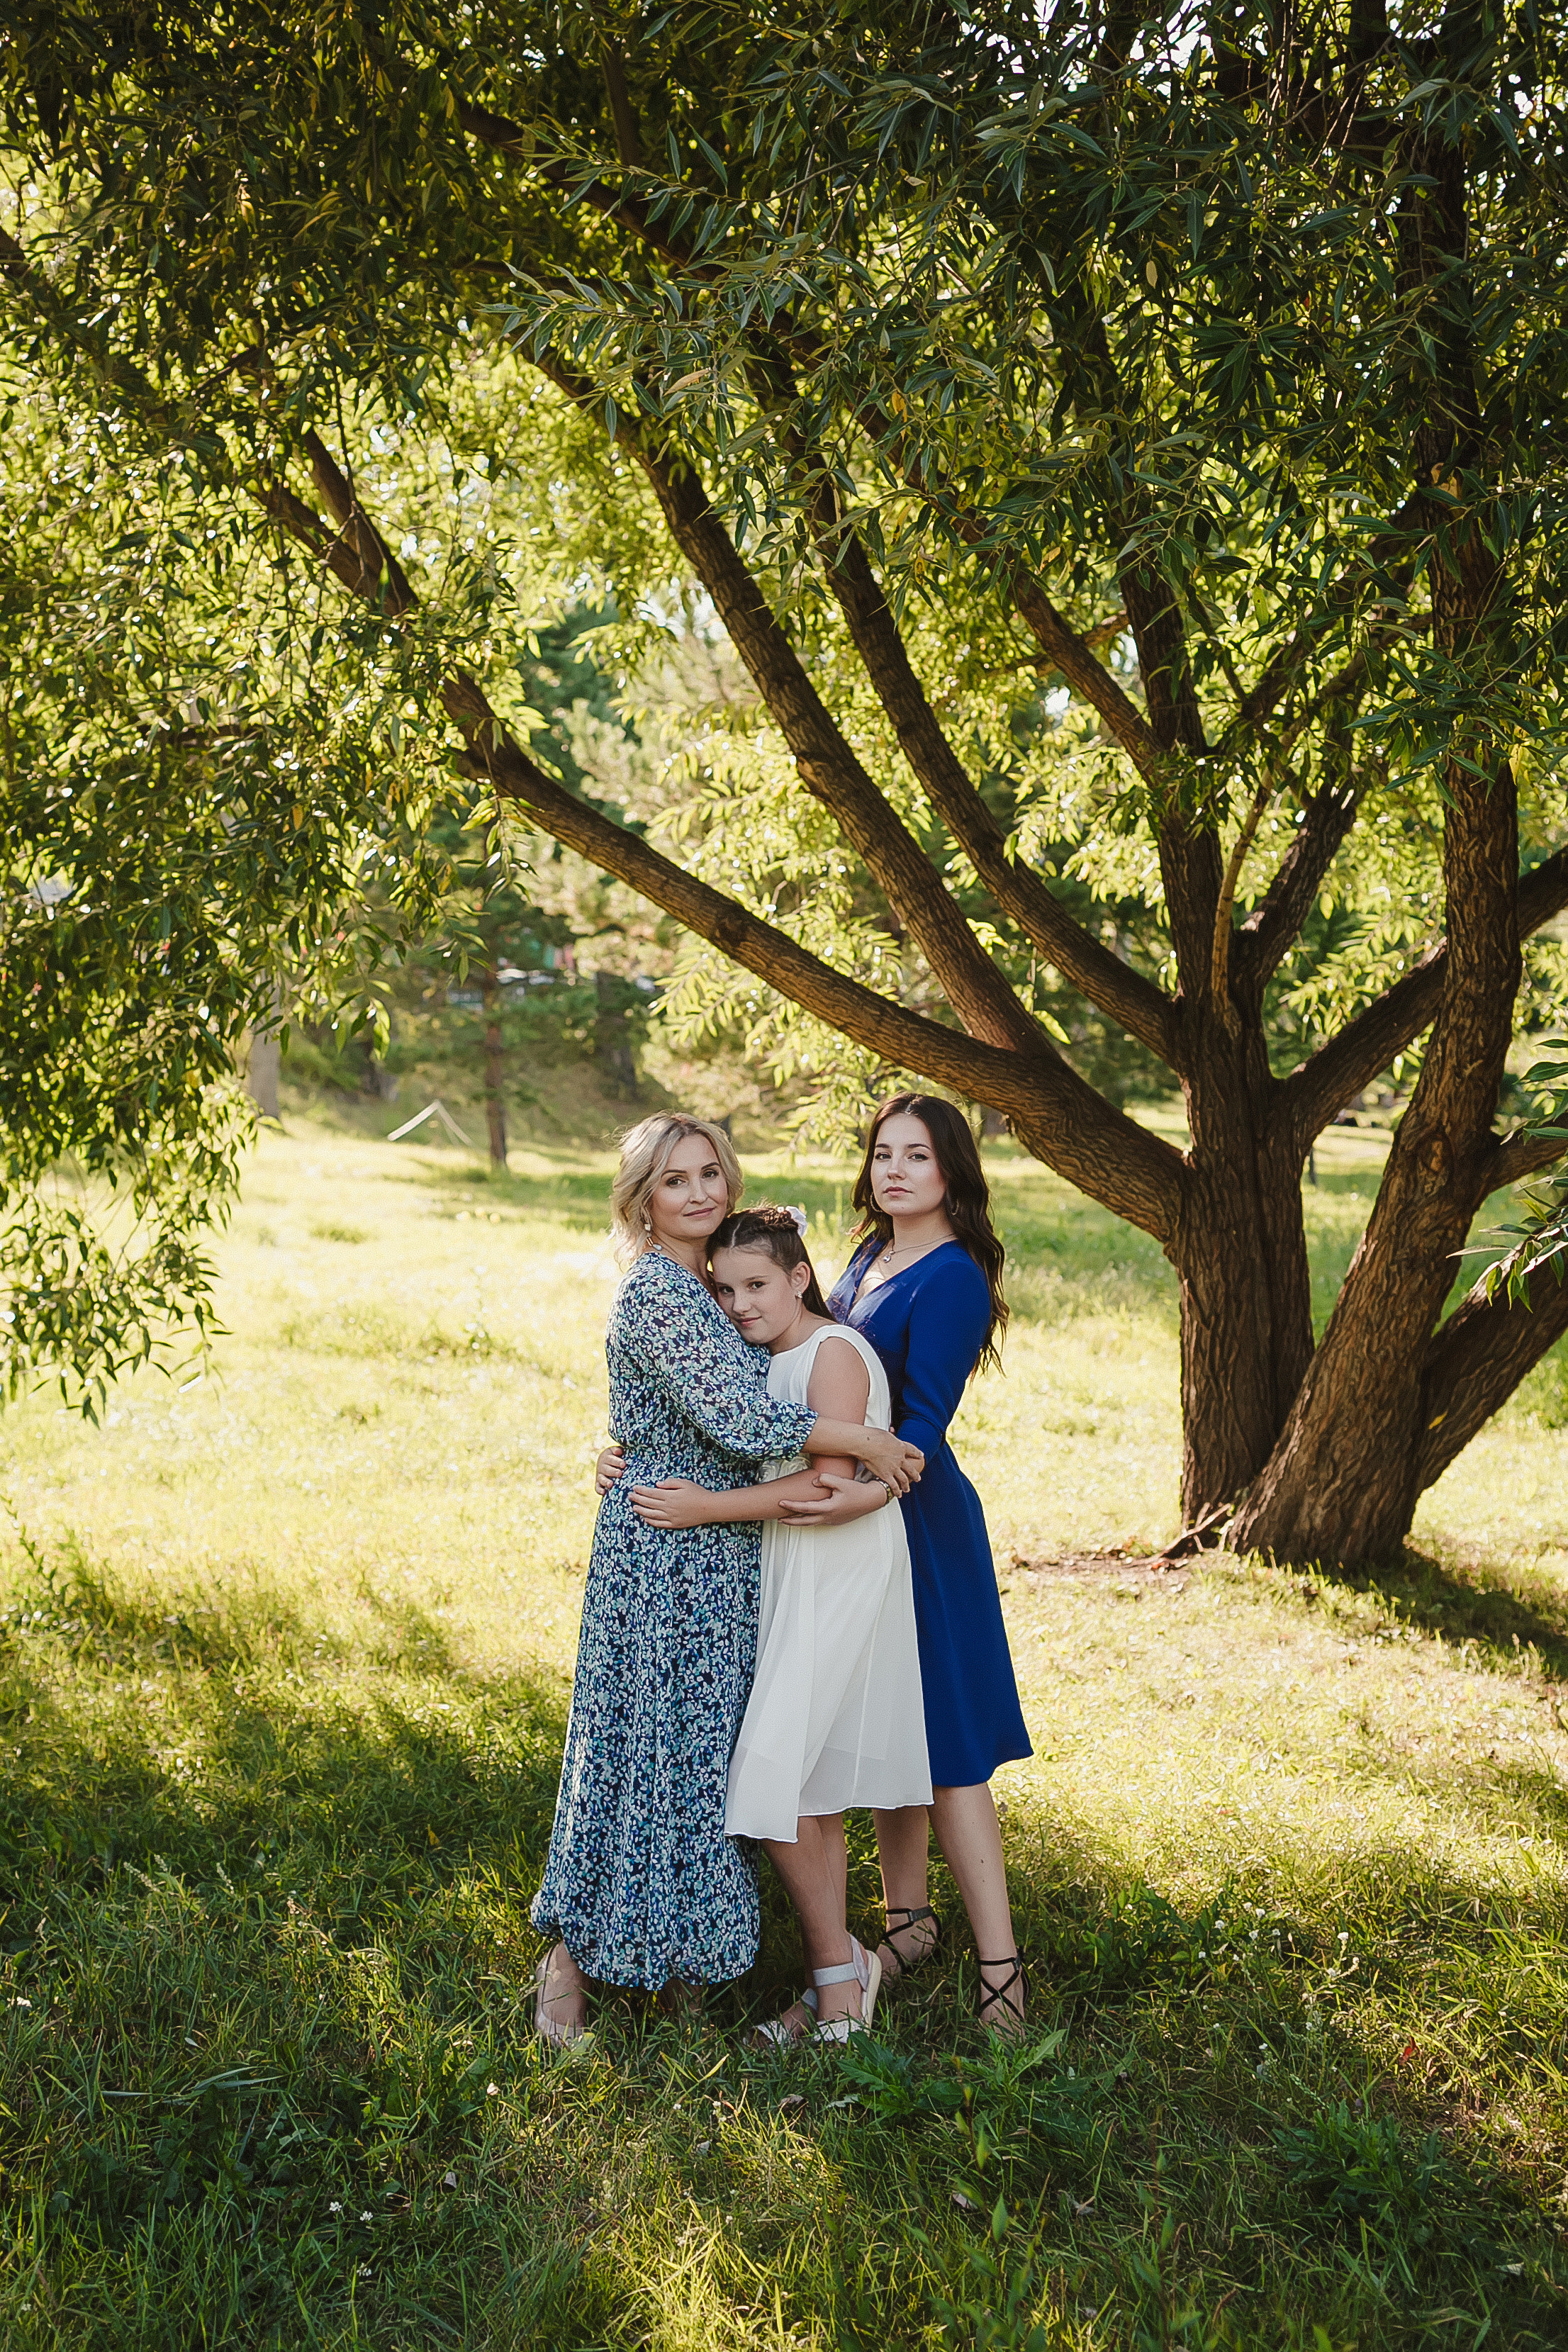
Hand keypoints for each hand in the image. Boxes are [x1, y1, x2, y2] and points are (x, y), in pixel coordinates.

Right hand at [595, 1444, 626, 1495]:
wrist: (607, 1462)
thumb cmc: (616, 1456)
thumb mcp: (616, 1451)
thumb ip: (617, 1450)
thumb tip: (619, 1451)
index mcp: (606, 1457)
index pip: (611, 1459)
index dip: (617, 1462)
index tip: (624, 1464)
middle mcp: (601, 1466)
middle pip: (607, 1469)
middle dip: (613, 1472)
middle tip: (620, 1474)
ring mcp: (599, 1475)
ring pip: (601, 1478)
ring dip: (606, 1481)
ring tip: (611, 1484)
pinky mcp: (598, 1483)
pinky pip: (597, 1487)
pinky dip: (599, 1490)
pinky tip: (604, 1493)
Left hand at [631, 1478, 712, 1528]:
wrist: (709, 1508)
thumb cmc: (698, 1493)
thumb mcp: (685, 1483)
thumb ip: (670, 1482)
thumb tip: (657, 1484)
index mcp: (670, 1496)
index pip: (651, 1493)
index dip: (641, 1491)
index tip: (634, 1488)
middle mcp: (668, 1507)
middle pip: (648, 1503)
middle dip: (638, 1499)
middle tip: (629, 1496)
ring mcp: (671, 1517)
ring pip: (651, 1514)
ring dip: (641, 1510)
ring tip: (634, 1507)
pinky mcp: (674, 1524)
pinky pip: (659, 1524)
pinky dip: (650, 1521)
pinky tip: (645, 1519)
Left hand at [777, 1472, 891, 1527]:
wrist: (871, 1500)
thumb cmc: (857, 1491)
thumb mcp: (841, 1481)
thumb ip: (825, 1479)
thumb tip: (814, 1480)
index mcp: (828, 1508)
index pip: (805, 1508)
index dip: (791, 1506)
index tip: (781, 1502)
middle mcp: (828, 1517)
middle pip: (804, 1522)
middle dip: (790, 1521)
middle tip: (778, 1519)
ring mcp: (832, 1520)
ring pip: (811, 1523)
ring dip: (799, 1521)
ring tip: (788, 1519)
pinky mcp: (835, 1520)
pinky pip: (818, 1521)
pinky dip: (809, 1520)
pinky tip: (806, 1516)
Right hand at [858, 1427, 923, 1493]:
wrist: (865, 1444)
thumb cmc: (873, 1436)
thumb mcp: (887, 1434)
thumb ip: (892, 1438)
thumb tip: (892, 1433)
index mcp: (901, 1447)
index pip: (913, 1451)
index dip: (917, 1454)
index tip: (921, 1456)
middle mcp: (900, 1459)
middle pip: (911, 1469)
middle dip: (915, 1475)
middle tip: (918, 1478)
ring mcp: (894, 1468)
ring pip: (904, 1479)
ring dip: (906, 1485)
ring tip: (907, 1489)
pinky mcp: (886, 1475)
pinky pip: (894, 1485)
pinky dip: (897, 1491)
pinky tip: (898, 1494)